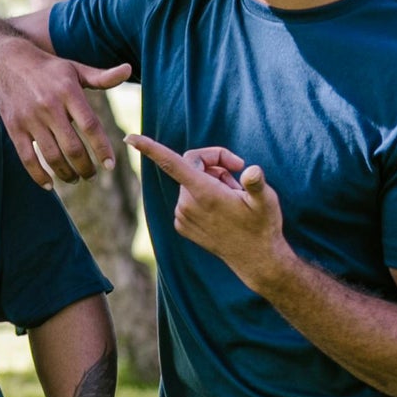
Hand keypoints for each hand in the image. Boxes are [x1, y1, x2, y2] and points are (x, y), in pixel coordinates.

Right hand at [0, 39, 130, 188]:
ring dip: (66, 173)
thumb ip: (101, 77)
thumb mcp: (75, 69)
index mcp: (68, 91)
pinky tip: (49, 185)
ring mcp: (30, 119)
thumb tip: (128, 70)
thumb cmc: (49, 69)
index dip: (102, 148)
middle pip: (72, 147)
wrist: (7, 62)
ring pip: (52, 156)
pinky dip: (39, 175)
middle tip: (92, 175)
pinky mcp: (14, 128)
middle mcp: (49, 106)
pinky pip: (27, 158)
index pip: (90, 126)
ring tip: (74, 178)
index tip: (111, 165)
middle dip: (85, 167)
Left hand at [127, 134, 291, 293]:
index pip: (171, 163)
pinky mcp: (182, 225)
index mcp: (203, 193)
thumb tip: (251, 170)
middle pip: (191, 164)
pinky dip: (202, 195)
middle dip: (213, 162)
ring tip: (232, 196)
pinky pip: (188, 198)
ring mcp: (182, 216)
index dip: (150, 148)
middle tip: (237, 170)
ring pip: (190, 181)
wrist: (256, 259)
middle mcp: (187, 204)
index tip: (130, 137)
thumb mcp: (266, 201)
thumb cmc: (262, 225)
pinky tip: (221, 208)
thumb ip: (255, 182)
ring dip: (210, 180)